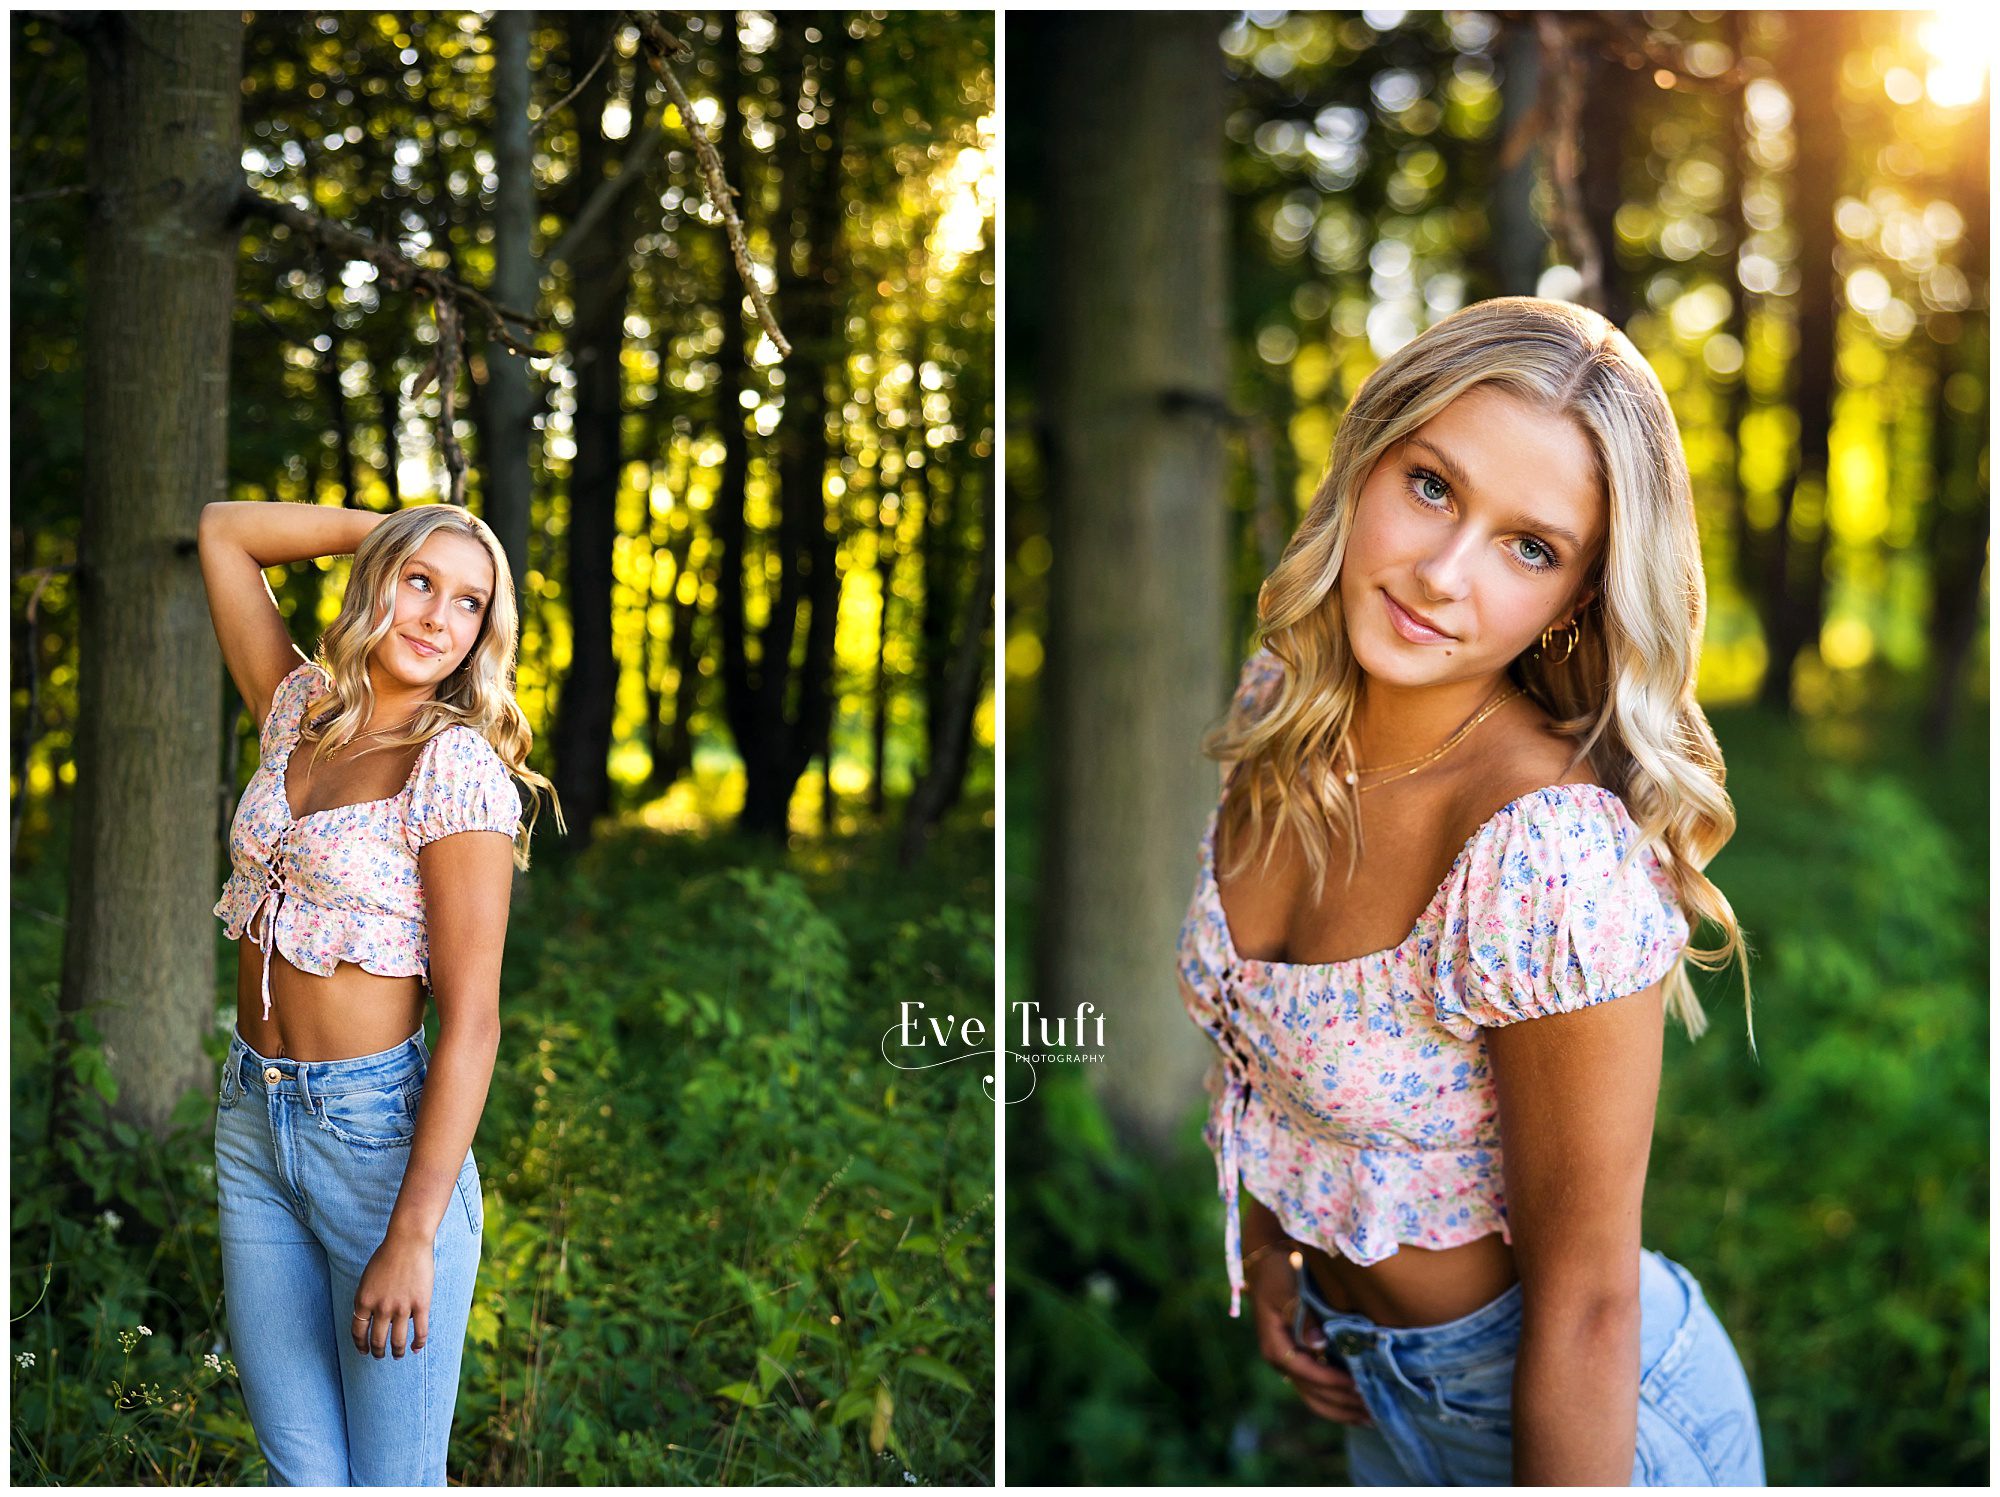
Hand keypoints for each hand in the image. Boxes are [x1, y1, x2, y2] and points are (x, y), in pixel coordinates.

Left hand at [352, 1232, 433, 1358]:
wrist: (408, 1241)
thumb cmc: (387, 1255)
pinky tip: (416, 1348)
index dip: (360, 1345)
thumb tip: (372, 1317)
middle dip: (378, 1351)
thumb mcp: (367, 1279)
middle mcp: (380, 1308)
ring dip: (396, 1351)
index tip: (364, 1350)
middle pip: (377, 1340)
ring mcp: (401, 1308)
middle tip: (380, 1355)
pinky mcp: (421, 1305)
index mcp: (363, 1301)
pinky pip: (420, 1331)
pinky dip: (418, 1343)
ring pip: (398, 1341)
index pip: (358, 1332)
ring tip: (397, 1355)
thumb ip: (368, 1299)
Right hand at [1247, 1244, 1373, 1427]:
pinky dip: (1338, 1401)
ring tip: (1371, 1418)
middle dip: (1342, 1404)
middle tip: (1373, 1409)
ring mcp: (1290, 1363)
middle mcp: (1281, 1360)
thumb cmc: (1280, 1271)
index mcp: (1275, 1344)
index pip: (1305, 1372)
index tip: (1358, 1384)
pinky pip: (1317, 1390)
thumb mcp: (1286, 1287)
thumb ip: (1302, 1315)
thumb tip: (1317, 1344)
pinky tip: (1358, 1407)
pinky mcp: (1300, 1361)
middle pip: (1312, 1393)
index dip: (1331, 1381)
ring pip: (1315, 1398)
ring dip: (1342, 1411)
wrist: (1269, 1262)